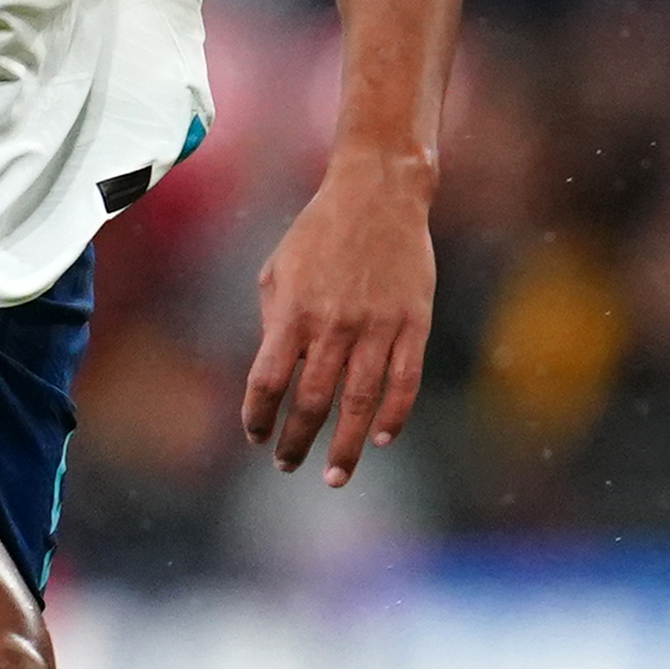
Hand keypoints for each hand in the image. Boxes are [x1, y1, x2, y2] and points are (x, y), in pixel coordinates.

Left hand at [245, 153, 436, 483]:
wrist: (378, 192)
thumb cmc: (319, 232)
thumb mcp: (278, 270)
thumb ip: (274, 323)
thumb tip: (277, 377)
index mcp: (294, 312)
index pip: (267, 381)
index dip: (258, 416)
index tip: (256, 436)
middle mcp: (334, 324)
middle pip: (312, 401)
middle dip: (296, 442)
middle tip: (288, 466)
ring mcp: (377, 326)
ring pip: (359, 402)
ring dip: (344, 447)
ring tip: (335, 476)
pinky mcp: (414, 323)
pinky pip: (404, 381)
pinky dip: (393, 416)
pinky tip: (380, 439)